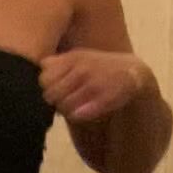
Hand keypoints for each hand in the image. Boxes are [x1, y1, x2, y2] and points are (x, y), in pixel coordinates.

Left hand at [38, 49, 152, 122]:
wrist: (132, 72)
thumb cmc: (100, 66)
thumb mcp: (79, 56)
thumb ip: (58, 61)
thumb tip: (40, 65)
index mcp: (73, 58)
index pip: (44, 78)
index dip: (47, 87)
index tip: (55, 89)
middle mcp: (81, 70)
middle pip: (50, 94)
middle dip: (54, 100)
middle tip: (63, 101)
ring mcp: (93, 84)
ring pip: (63, 106)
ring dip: (65, 110)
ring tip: (73, 107)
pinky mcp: (104, 99)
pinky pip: (78, 114)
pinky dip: (77, 115)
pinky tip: (82, 112)